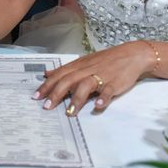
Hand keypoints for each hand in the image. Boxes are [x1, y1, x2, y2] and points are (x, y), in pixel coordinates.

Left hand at [33, 41, 153, 114]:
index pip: (60, 74)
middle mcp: (88, 69)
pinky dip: (103, 98)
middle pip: (69, 80)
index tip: (36, 96)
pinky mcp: (115, 83)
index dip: (47, 85)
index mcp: (80, 65)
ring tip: (70, 112)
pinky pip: (108, 90)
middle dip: (57, 94)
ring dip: (77, 99)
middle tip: (47, 107)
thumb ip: (66, 69)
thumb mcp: (84, 62)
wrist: (132, 55)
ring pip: (86, 85)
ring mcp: (102, 76)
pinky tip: (98, 106)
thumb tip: (47, 73)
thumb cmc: (106, 60)